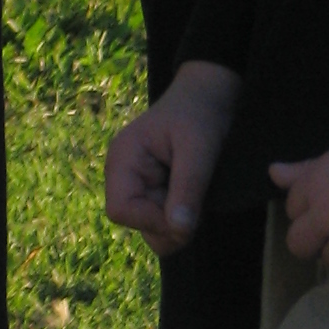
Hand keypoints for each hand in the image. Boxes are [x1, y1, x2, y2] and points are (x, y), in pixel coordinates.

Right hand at [104, 60, 239, 258]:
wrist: (207, 97)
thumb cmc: (200, 115)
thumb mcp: (199, 148)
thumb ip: (188, 188)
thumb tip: (179, 231)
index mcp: (122, 158)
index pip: (120, 210)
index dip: (152, 221)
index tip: (186, 214)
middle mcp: (122, 174)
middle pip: (138, 225)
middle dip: (170, 225)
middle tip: (198, 203)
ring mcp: (135, 184)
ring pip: (151, 229)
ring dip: (178, 223)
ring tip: (197, 195)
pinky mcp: (150, 191)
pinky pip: (161, 222)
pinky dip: (180, 218)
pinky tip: (193, 195)